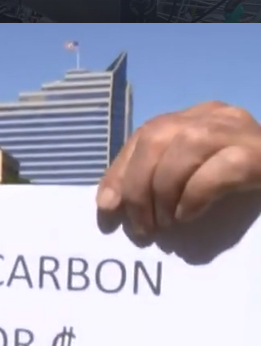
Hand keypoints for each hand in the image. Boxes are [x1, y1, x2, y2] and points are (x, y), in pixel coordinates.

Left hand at [97, 101, 260, 234]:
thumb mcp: (191, 180)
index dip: (119, 172)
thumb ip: (155, 181)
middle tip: (140, 227)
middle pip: (156, 137)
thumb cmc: (240, 192)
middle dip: (138, 186)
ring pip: (185, 148)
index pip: (144, 135)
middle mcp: (216, 116)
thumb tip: (108, 205)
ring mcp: (241, 131)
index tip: (108, 208)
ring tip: (164, 224)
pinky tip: (188, 217)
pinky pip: (219, 169)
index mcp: (196, 118)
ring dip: (163, 192)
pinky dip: (194, 196)